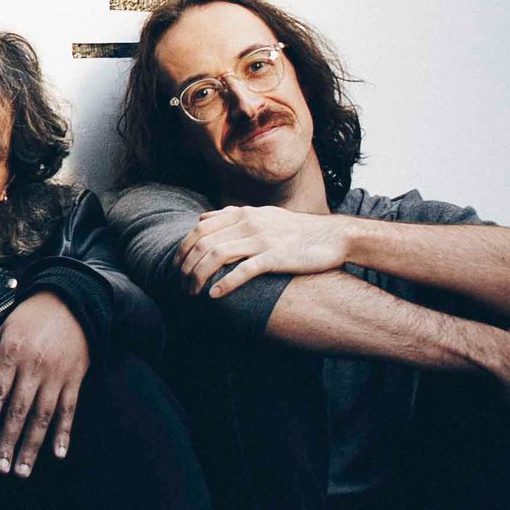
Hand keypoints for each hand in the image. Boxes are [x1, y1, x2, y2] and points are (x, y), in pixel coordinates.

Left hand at [0, 290, 87, 477]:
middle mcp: (34, 367)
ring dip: (32, 446)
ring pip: (43, 416)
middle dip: (8, 441)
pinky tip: (57, 454)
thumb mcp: (2, 332)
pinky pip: (69, 410)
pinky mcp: (75, 379)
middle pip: (19, 410)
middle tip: (1, 468)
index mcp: (11, 354)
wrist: (73, 302)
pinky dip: (64, 433)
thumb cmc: (31, 318)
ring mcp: (56, 375)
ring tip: (22, 470)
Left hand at [176, 206, 353, 297]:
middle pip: (203, 243)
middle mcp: (249, 223)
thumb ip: (231, 216)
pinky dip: (225, 284)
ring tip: (192, 293)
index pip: (200, 228)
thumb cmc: (296, 230)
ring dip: (199, 276)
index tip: (177, 266)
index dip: (183, 248)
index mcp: (243, 213)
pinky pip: (243, 271)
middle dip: (186, 266)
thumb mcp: (262, 215)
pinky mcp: (275, 257)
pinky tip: (214, 295)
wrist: (333, 237)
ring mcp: (262, 239)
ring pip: (216, 256)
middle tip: (181, 285)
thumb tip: (202, 218)